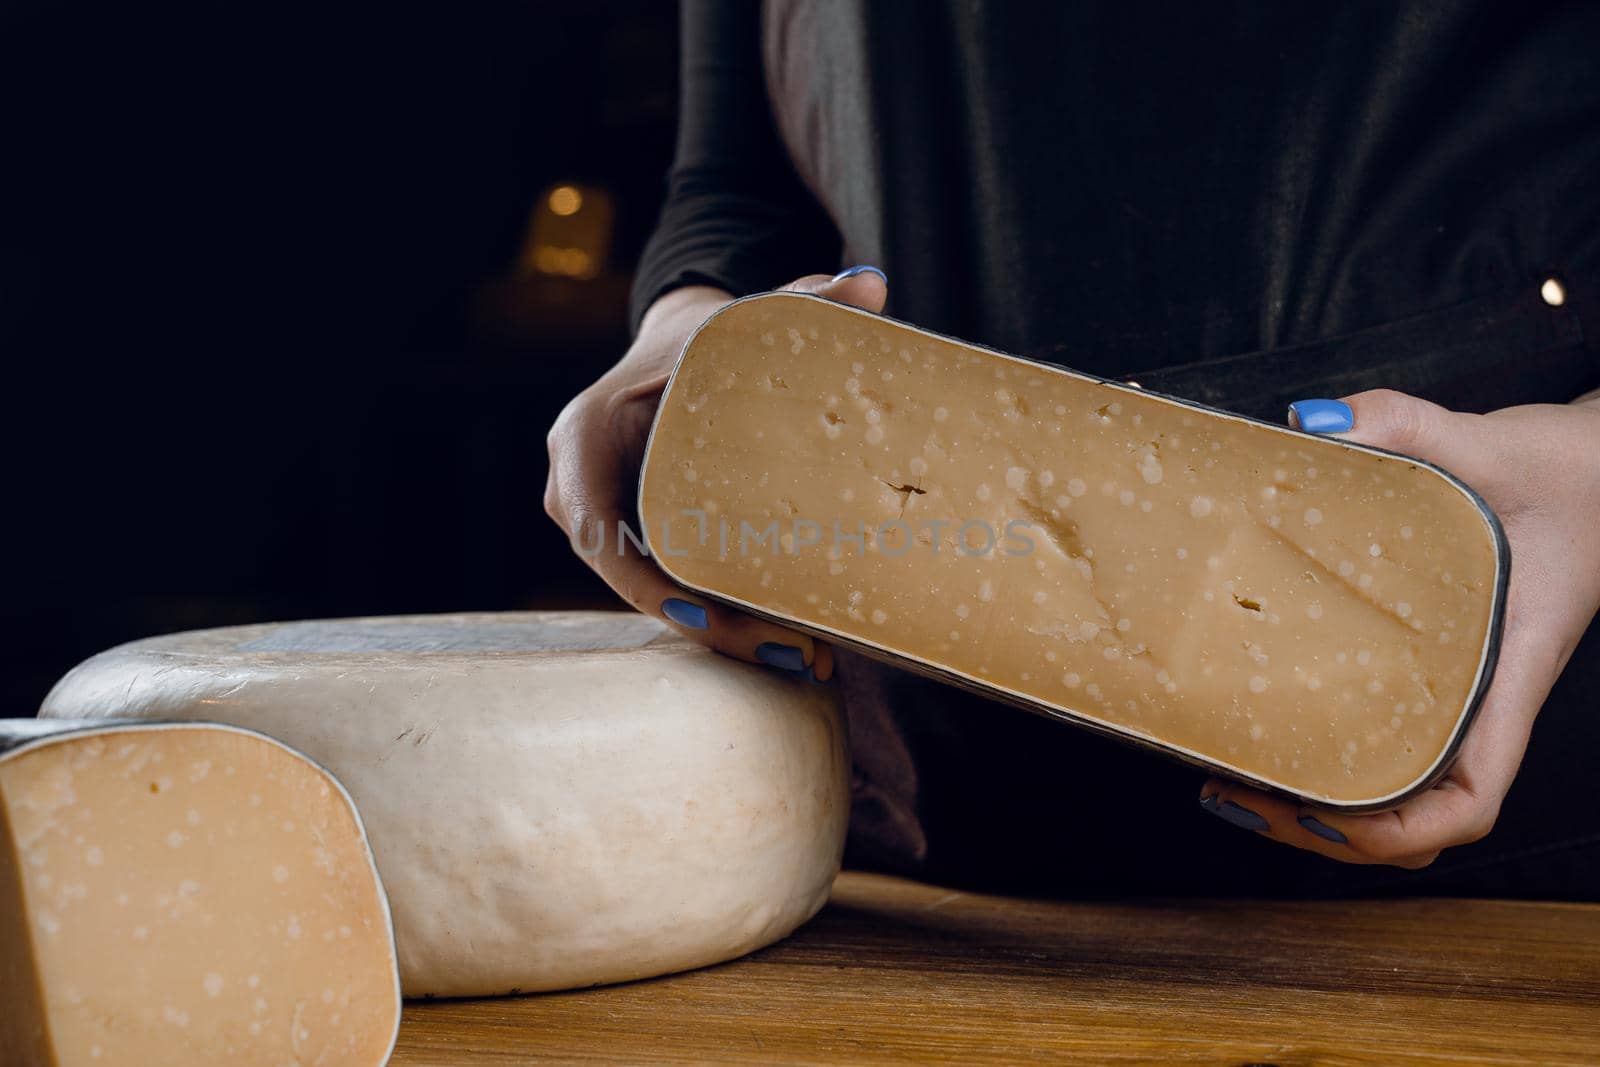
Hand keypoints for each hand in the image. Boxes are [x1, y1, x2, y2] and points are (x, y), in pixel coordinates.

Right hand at [544, 268, 889, 678]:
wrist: (674, 353)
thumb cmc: (702, 338)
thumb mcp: (740, 319)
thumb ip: (801, 299)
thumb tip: (872, 281)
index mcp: (584, 437)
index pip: (597, 526)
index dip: (646, 580)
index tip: (704, 617)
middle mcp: (578, 489)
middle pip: (632, 577)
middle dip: (708, 625)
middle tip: (787, 653)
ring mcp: (601, 522)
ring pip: (655, 594)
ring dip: (723, 634)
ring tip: (801, 658)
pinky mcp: (632, 543)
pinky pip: (671, 587)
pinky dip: (723, 616)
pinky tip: (787, 642)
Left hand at [1200, 388, 1599, 866]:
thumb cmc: (1569, 474)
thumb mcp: (1492, 442)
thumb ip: (1409, 424)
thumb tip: (1316, 423)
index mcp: (1508, 671)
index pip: (1470, 797)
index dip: (1399, 829)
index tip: (1318, 817)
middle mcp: (1480, 697)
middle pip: (1416, 817)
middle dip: (1328, 829)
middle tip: (1234, 796)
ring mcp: (1454, 689)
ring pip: (1399, 789)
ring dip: (1322, 805)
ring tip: (1233, 784)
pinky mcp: (1427, 664)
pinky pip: (1384, 737)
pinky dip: (1328, 753)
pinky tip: (1261, 726)